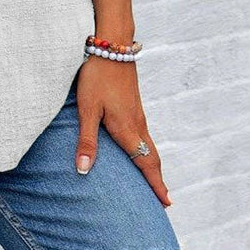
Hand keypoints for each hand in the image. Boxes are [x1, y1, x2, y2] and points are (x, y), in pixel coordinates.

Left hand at [74, 55, 171, 207]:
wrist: (112, 45)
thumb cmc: (97, 76)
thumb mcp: (87, 108)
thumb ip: (86, 139)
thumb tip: (83, 170)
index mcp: (127, 128)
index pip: (145, 163)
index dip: (155, 184)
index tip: (167, 203)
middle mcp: (137, 122)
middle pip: (152, 156)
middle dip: (157, 178)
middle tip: (165, 200)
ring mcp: (137, 111)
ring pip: (149, 144)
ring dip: (152, 163)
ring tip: (153, 178)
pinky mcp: (133, 102)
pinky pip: (144, 132)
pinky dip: (147, 148)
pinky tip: (139, 146)